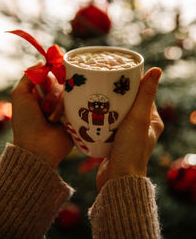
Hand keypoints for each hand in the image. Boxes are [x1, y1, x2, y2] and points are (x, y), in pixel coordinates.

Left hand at [11, 66, 72, 168]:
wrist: (38, 148)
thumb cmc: (26, 122)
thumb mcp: (19, 95)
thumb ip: (29, 76)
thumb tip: (42, 62)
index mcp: (39, 93)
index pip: (50, 74)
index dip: (53, 71)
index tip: (56, 69)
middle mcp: (52, 98)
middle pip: (61, 82)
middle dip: (52, 92)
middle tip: (45, 106)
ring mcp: (64, 107)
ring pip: (69, 93)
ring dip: (58, 104)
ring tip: (51, 118)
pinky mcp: (74, 115)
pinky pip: (77, 104)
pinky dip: (68, 109)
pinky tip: (61, 120)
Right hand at [96, 67, 163, 190]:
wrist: (117, 178)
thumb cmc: (131, 149)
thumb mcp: (139, 118)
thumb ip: (146, 95)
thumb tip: (157, 70)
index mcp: (152, 120)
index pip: (144, 95)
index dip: (133, 84)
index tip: (119, 75)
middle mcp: (141, 127)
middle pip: (129, 104)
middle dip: (117, 95)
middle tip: (104, 84)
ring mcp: (127, 134)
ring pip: (117, 113)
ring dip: (108, 106)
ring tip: (96, 95)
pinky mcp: (115, 140)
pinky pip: (108, 124)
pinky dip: (102, 118)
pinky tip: (92, 112)